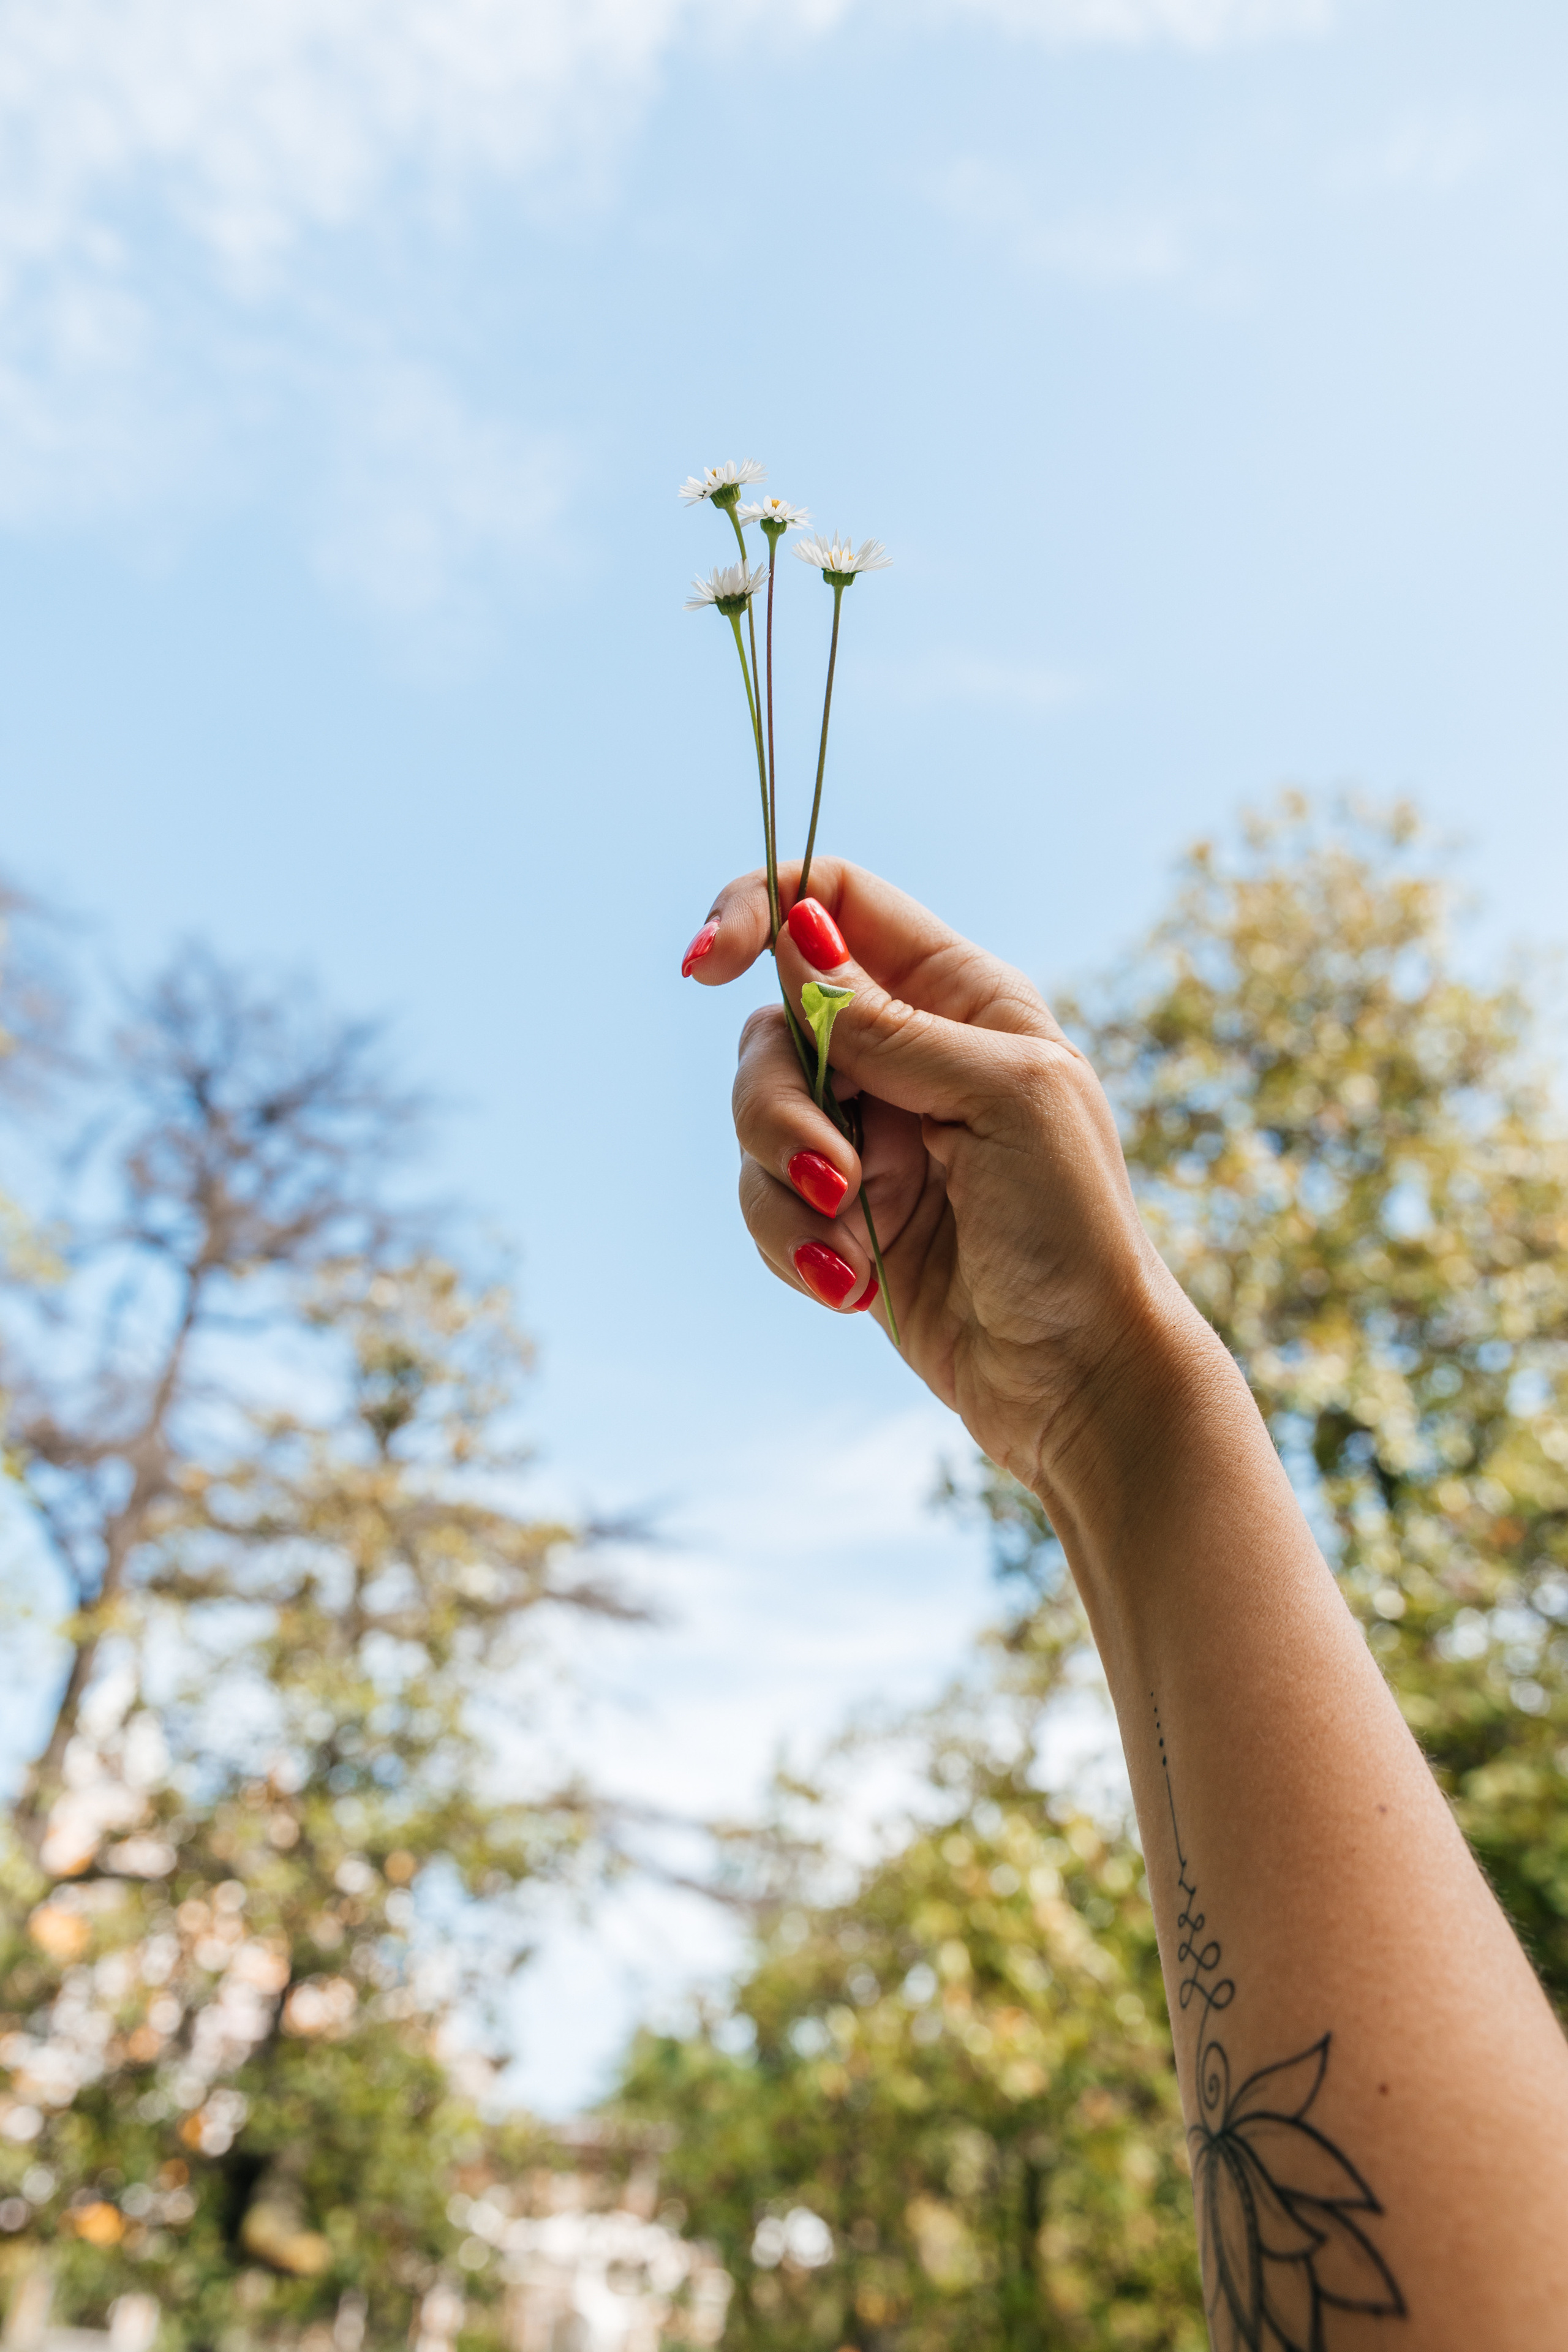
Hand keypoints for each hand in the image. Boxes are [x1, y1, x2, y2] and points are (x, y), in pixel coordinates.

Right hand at [687, 859, 1201, 1493]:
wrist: (1079, 1380)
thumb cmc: (1074, 1228)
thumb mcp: (1002, 1096)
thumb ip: (890, 1021)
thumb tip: (796, 929)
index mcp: (960, 996)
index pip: (836, 900)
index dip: (761, 907)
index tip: (707, 962)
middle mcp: (906, 1054)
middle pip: (773, 1025)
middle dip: (777, 1106)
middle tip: (835, 1177)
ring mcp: (868, 1136)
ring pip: (754, 1120)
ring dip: (787, 1192)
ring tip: (855, 1256)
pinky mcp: (839, 1216)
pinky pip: (762, 1202)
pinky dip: (794, 1246)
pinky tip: (854, 1289)